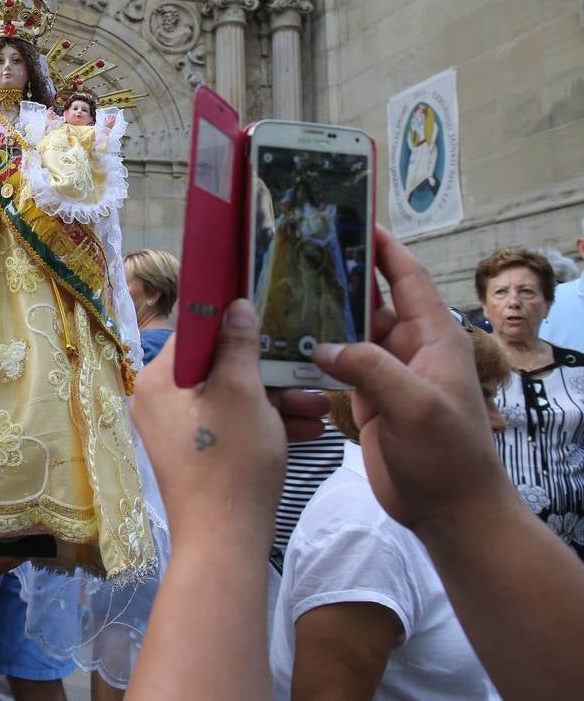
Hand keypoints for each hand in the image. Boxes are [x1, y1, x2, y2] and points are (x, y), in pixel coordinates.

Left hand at [131, 302, 328, 541]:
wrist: (225, 542)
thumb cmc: (231, 462)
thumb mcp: (243, 392)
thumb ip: (239, 345)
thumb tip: (236, 305)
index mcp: (160, 380)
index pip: (196, 331)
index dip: (233, 320)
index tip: (268, 313)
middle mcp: (160, 402)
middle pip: (218, 367)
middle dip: (268, 371)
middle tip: (306, 370)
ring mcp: (177, 432)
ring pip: (232, 399)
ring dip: (276, 400)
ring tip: (319, 405)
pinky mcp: (198, 456)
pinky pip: (232, 426)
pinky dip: (265, 425)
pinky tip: (308, 429)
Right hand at [309, 227, 509, 531]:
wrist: (450, 510)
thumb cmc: (446, 455)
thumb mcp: (414, 405)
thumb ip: (370, 368)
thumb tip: (323, 347)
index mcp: (434, 339)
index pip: (408, 280)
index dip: (384, 250)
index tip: (354, 222)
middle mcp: (410, 350)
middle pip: (372, 303)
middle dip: (340, 282)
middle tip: (299, 258)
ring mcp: (388, 376)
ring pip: (350, 335)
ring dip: (322, 321)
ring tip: (281, 298)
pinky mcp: (369, 400)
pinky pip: (339, 367)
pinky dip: (316, 357)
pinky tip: (286, 348)